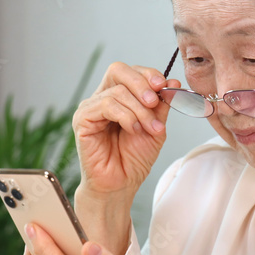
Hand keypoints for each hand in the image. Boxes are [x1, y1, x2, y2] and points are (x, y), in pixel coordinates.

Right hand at [72, 62, 179, 198]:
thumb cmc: (134, 158)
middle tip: (155, 101)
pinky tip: (133, 130)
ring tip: (148, 128)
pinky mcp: (82, 120)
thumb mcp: (155, 127)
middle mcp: (102, 98)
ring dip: (139, 110)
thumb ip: (162, 104)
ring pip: (117, 91)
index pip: (130, 71)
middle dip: (141, 83)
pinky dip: (125, 116)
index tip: (164, 86)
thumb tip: (172, 80)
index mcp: (118, 97)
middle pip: (118, 70)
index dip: (147, 74)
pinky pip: (106, 105)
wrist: (122, 184)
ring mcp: (90, 108)